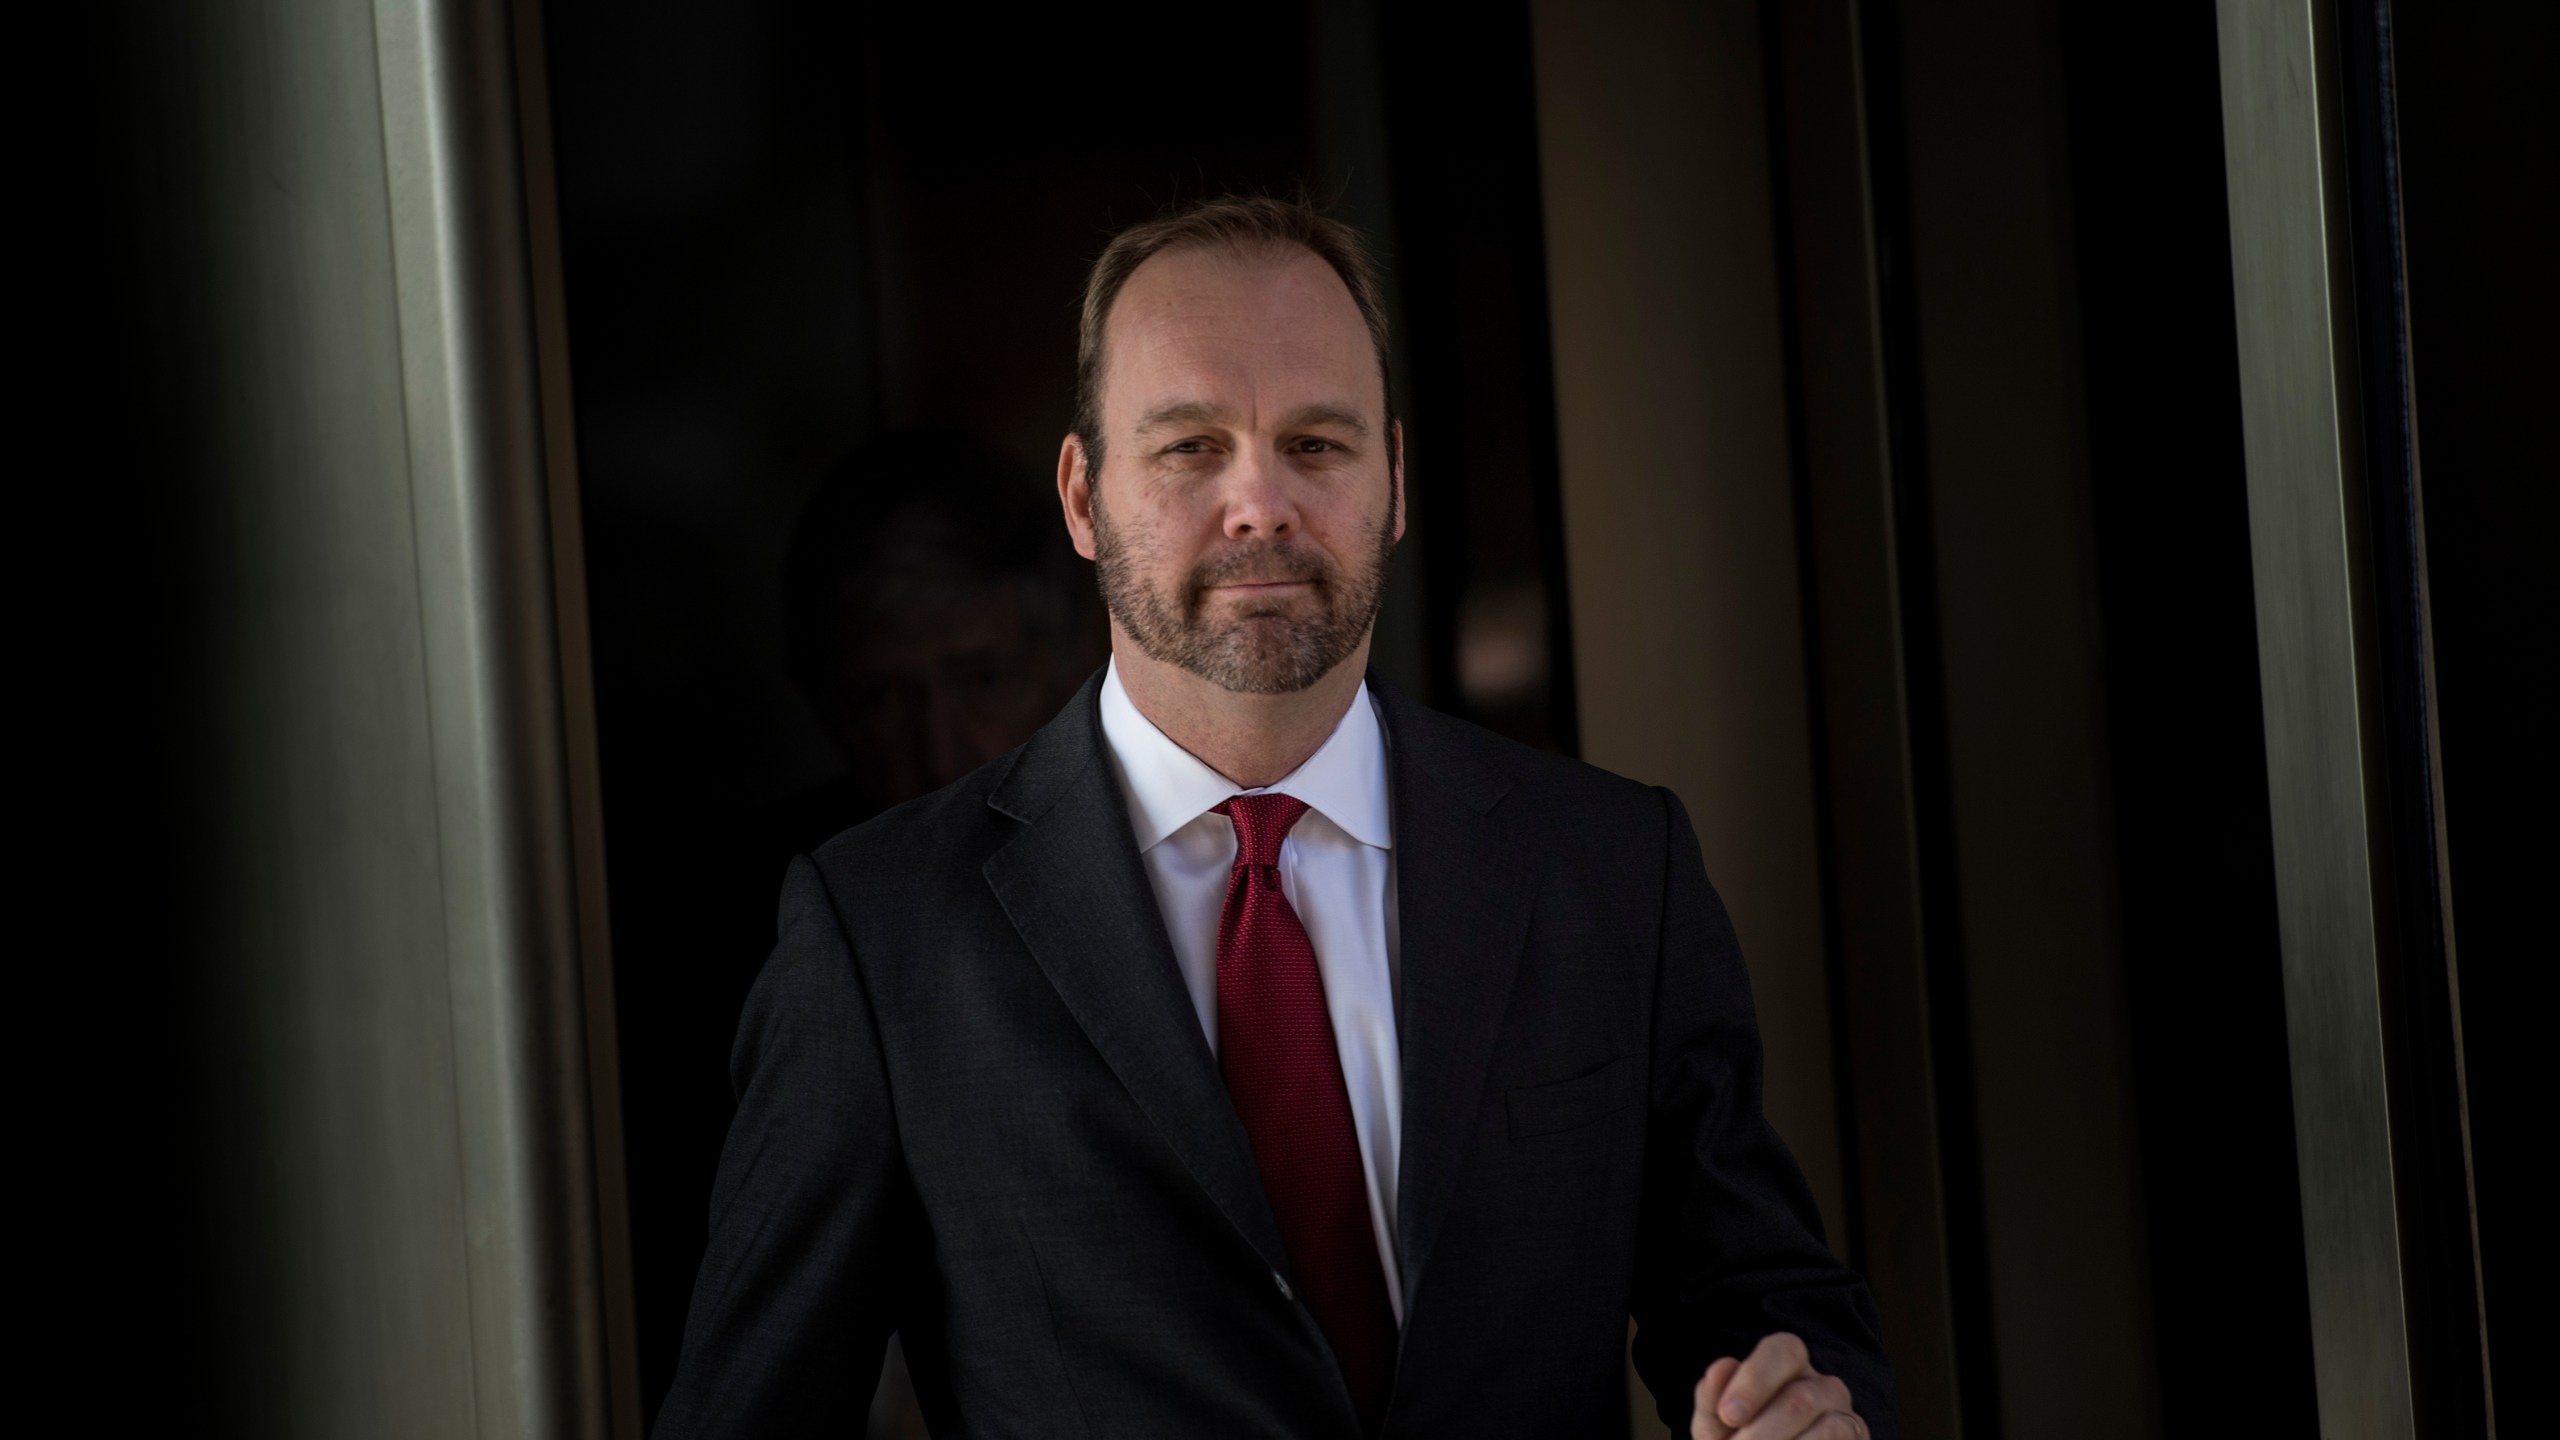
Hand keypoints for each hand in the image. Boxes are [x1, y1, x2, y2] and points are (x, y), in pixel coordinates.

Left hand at [1691, 1332, 1865, 1439]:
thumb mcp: (1717, 1426)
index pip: (1783, 1349)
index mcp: (1787, 1365)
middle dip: (1761, 1432)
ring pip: (1827, 1428)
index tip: (1728, 1415)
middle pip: (1799, 1399)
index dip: (1755, 1380)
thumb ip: (1712, 1399)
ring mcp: (1846, 1416)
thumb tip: (1722, 1365)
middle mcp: (1822, 1385)